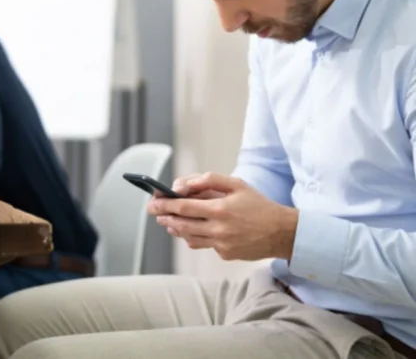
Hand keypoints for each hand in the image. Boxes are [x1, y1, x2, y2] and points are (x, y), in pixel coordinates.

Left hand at [149, 172, 297, 261]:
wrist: (283, 233)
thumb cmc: (259, 205)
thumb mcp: (236, 185)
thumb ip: (207, 181)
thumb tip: (181, 185)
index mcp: (220, 209)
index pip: (183, 207)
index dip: (164, 204)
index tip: (152, 202)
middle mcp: (219, 229)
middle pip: (181, 224)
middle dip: (164, 217)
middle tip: (154, 212)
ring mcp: (222, 245)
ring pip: (189, 237)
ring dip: (176, 229)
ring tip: (168, 222)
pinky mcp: (226, 254)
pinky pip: (204, 245)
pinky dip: (195, 237)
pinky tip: (191, 230)